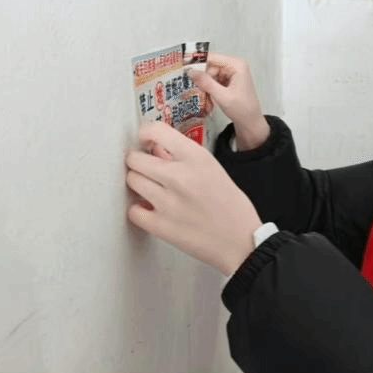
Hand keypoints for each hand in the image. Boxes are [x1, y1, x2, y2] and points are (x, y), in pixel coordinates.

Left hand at [125, 121, 261, 276]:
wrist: (240, 241)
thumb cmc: (231, 206)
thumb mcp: (214, 169)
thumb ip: (184, 158)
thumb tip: (156, 150)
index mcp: (196, 158)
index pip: (155, 131)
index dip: (146, 134)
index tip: (146, 140)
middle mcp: (179, 176)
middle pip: (135, 158)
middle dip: (138, 160)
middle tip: (145, 166)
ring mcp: (168, 202)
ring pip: (132, 181)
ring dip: (138, 183)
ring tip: (151, 188)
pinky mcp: (160, 226)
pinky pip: (133, 210)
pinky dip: (139, 209)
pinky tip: (150, 209)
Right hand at [188, 52, 264, 127]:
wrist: (250, 122)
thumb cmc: (242, 109)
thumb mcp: (222, 96)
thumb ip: (206, 83)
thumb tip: (191, 71)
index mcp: (236, 65)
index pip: (212, 58)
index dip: (197, 63)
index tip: (184, 69)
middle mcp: (234, 66)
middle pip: (210, 68)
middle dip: (203, 81)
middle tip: (198, 93)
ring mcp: (231, 74)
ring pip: (209, 76)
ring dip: (206, 89)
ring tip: (207, 101)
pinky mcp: (228, 81)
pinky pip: (213, 82)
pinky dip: (210, 92)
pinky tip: (211, 102)